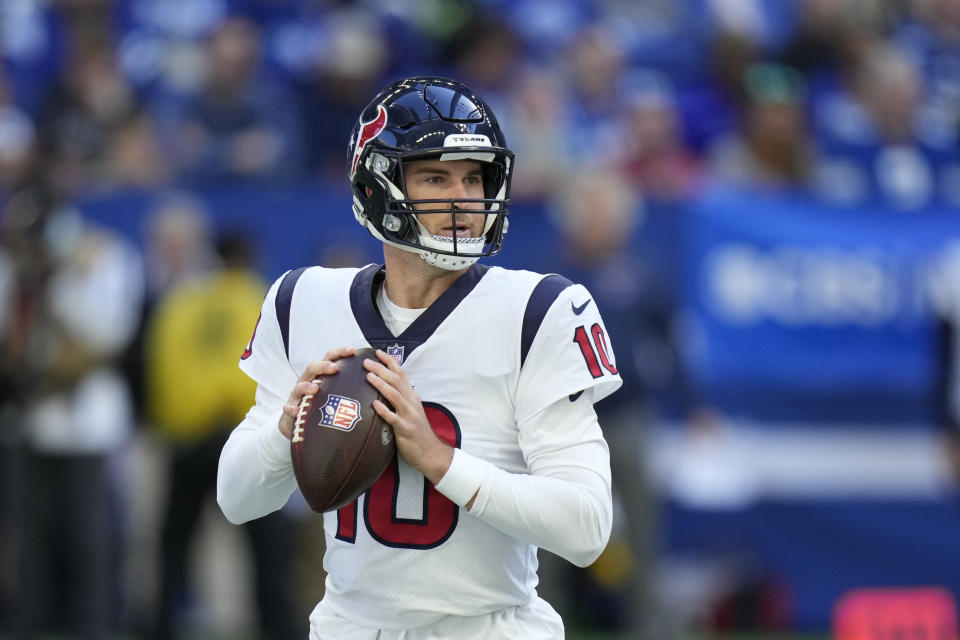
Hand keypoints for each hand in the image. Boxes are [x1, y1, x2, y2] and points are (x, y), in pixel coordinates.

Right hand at [279, 346, 354, 439]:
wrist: (299, 424)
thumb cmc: (321, 405)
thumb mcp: (334, 394)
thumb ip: (350, 387)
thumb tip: (375, 382)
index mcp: (320, 376)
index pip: (329, 359)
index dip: (339, 353)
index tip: (351, 350)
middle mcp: (307, 381)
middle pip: (312, 368)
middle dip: (323, 366)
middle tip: (334, 368)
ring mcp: (297, 395)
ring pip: (299, 386)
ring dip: (306, 386)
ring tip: (315, 389)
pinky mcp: (290, 409)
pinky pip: (288, 407)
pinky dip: (292, 408)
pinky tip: (297, 411)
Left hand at [364, 349, 452, 483]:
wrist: (429, 452)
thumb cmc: (416, 431)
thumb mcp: (410, 410)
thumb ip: (400, 398)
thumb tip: (384, 386)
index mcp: (411, 396)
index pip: (401, 374)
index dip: (389, 362)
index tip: (377, 352)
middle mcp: (411, 402)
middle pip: (396, 381)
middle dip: (381, 369)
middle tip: (366, 362)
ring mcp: (409, 415)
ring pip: (395, 395)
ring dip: (381, 384)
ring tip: (368, 376)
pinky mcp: (405, 429)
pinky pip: (393, 418)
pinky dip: (384, 410)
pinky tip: (374, 405)